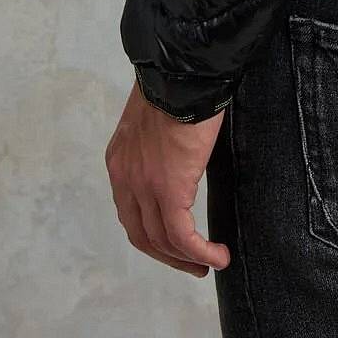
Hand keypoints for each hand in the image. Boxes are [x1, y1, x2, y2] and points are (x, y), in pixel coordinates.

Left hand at [106, 77, 232, 276]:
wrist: (183, 73)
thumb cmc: (177, 85)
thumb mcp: (155, 119)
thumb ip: (158, 144)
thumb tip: (179, 155)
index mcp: (119, 161)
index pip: (130, 212)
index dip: (152, 233)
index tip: (173, 242)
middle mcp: (124, 178)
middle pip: (141, 234)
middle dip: (167, 255)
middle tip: (192, 264)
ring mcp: (144, 186)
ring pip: (161, 241)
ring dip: (186, 259)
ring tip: (208, 263)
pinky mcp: (169, 190)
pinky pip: (182, 236)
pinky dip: (201, 252)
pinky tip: (219, 256)